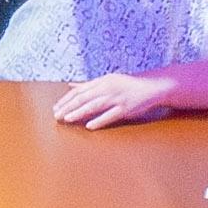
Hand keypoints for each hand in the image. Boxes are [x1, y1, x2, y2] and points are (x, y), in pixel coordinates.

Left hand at [50, 70, 178, 127]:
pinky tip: (89, 126)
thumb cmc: (126, 85)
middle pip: (84, 98)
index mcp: (102, 81)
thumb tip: (70, 86)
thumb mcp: (107, 81)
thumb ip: (89, 85)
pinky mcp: (126, 109)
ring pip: (94, 105)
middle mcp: (108, 88)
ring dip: (79, 112)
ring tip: (67, 119)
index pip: (79, 91)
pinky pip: (110, 115)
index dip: (66, 100)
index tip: (56, 108)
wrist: (151, 87)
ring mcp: (117, 98)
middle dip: (68, 107)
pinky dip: (99, 120)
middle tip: (57, 116)